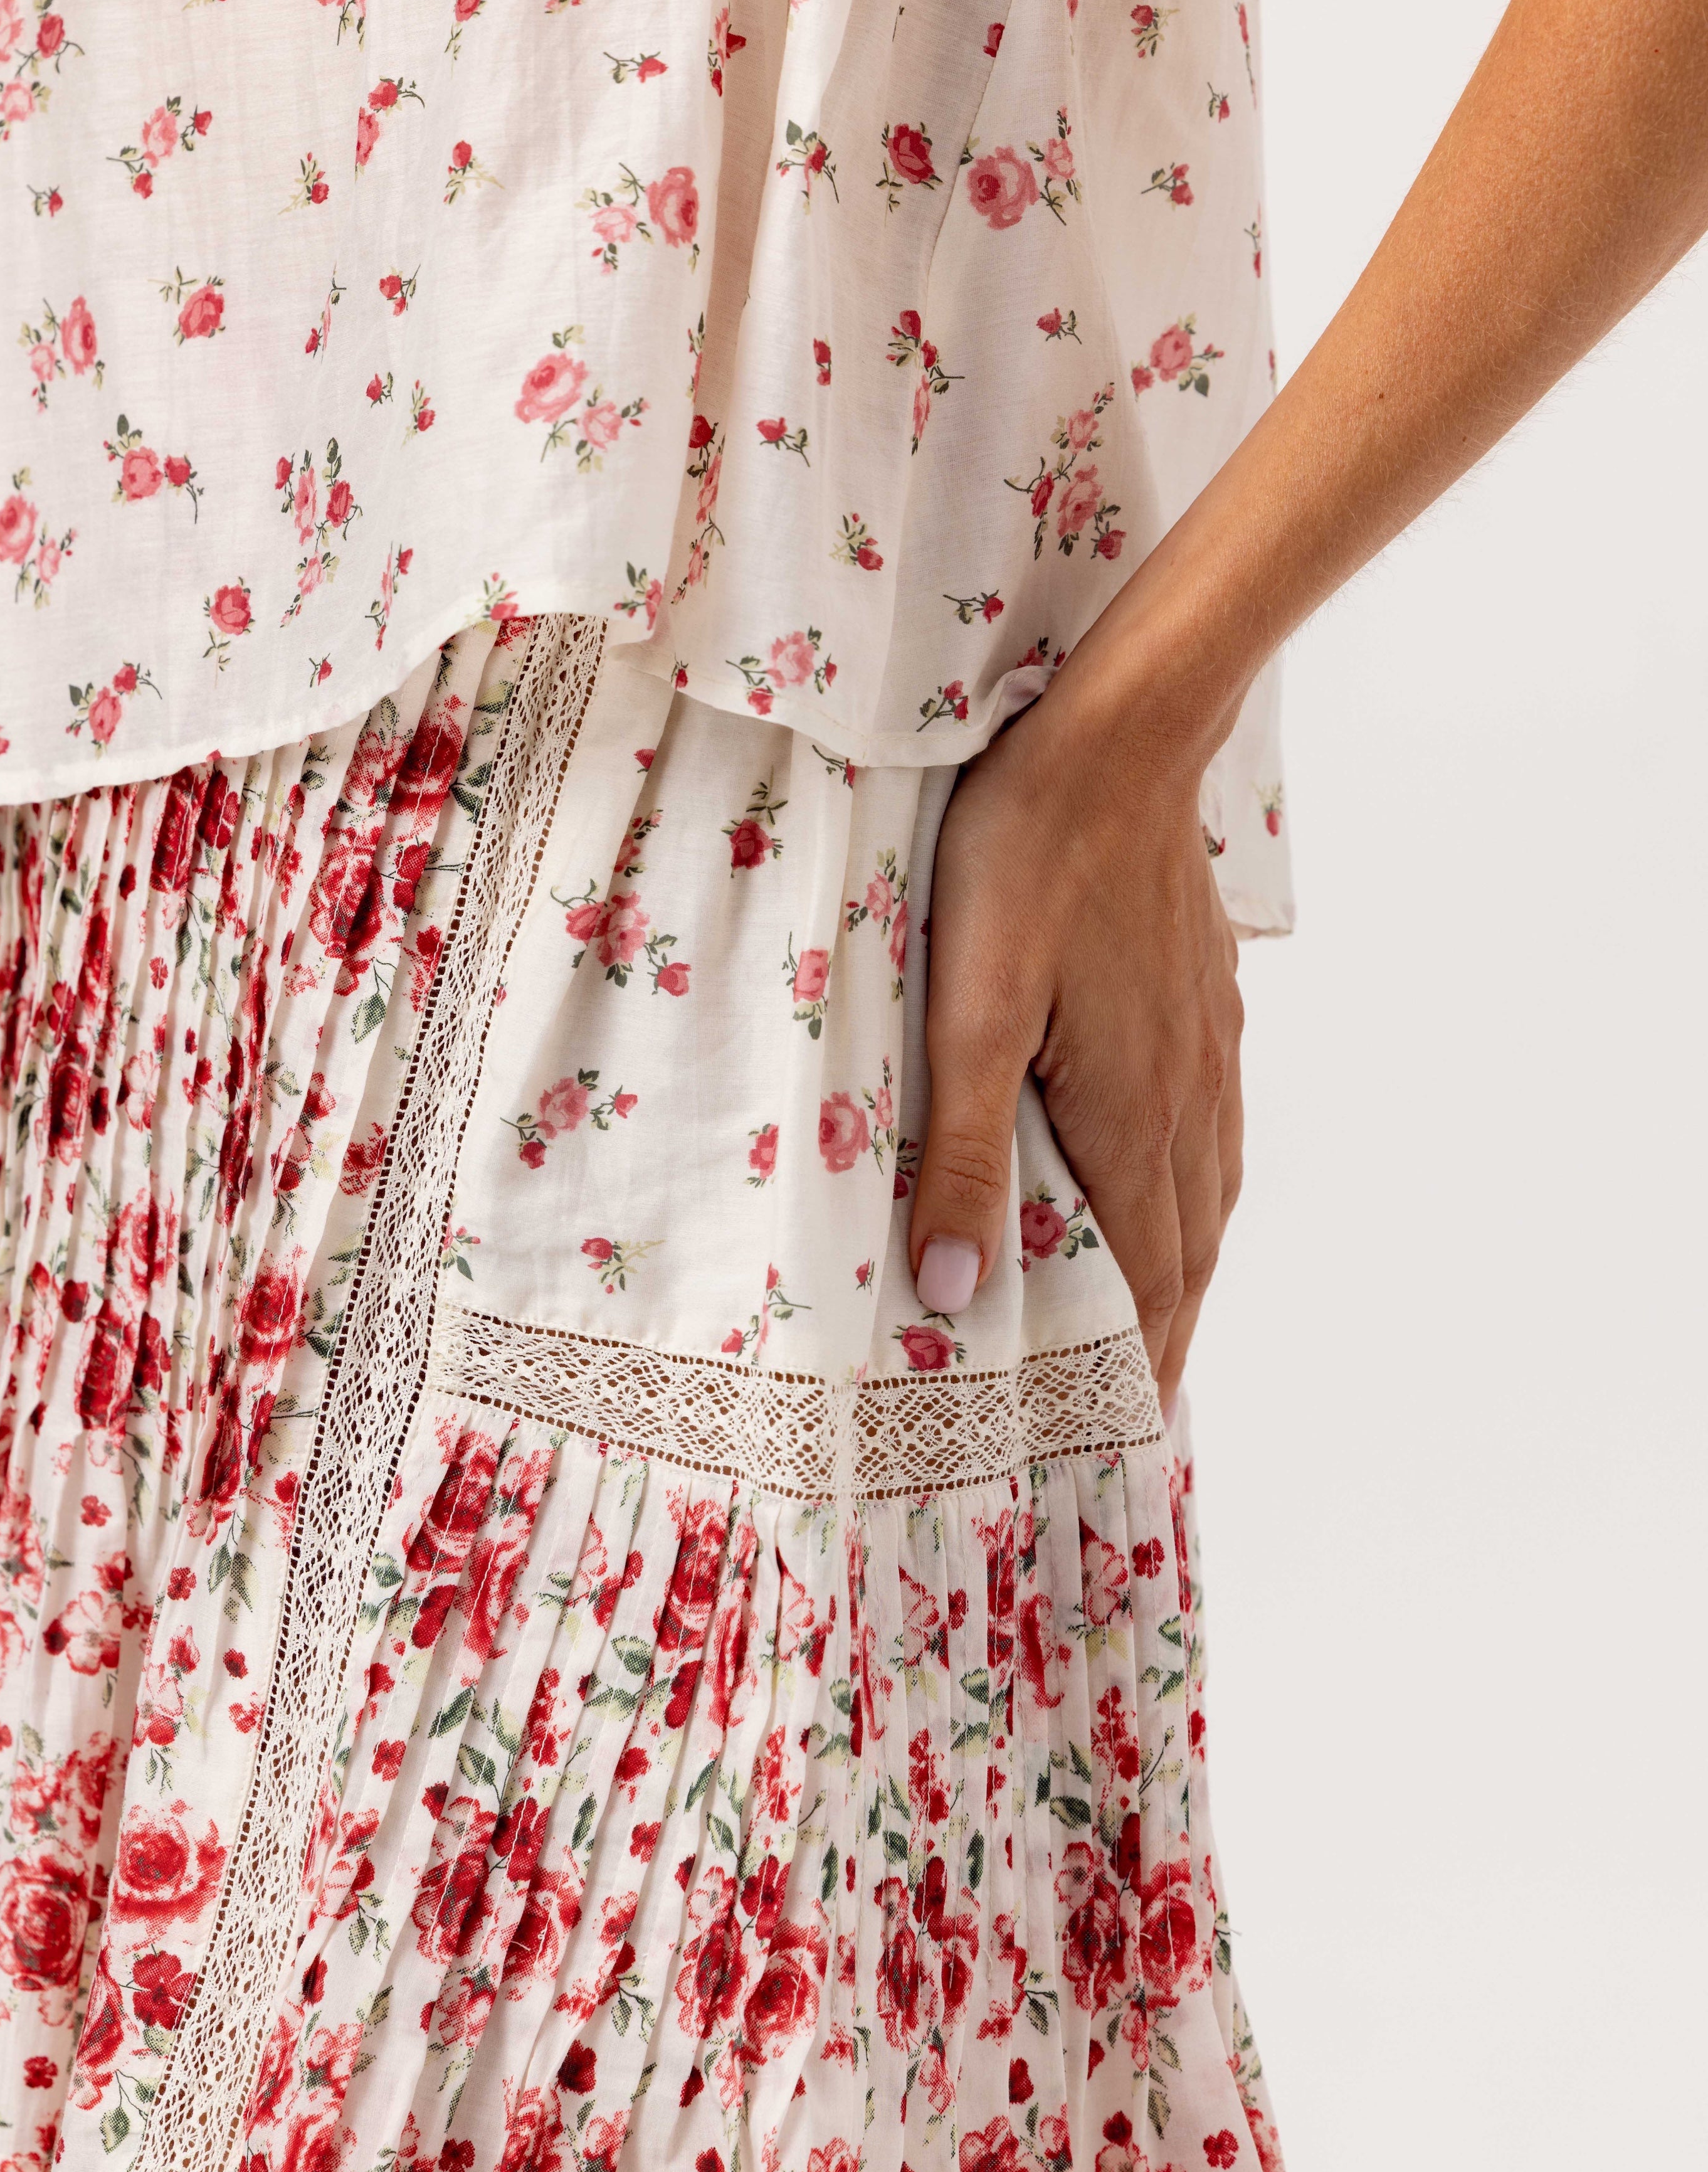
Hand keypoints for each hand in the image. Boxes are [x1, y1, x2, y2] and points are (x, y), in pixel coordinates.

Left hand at [907, 663, 1242, 1415]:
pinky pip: (1213, 1129)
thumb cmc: (1024, 865)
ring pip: (1209, 1191)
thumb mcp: (968, 1015)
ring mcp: (1206, 1048)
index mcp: (1131, 1119)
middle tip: (1142, 1407)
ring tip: (1163, 1320)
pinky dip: (1199, 1190)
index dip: (1137, 1363)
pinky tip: (1179, 1183)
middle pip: (1188, 1251)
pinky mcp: (1205, 1000)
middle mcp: (1187, 1100)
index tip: (1127, 1432)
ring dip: (1188, 1267)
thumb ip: (967, 1155)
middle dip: (1168, 1336)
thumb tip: (957, 1291)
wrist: (1117, 740)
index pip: (1145, 1279)